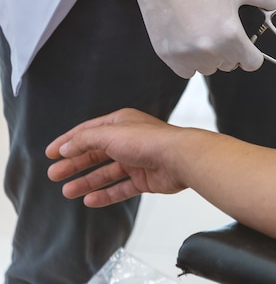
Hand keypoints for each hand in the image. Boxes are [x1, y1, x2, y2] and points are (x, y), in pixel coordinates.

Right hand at [46, 108, 189, 206]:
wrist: (178, 158)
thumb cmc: (148, 140)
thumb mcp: (108, 134)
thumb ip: (84, 140)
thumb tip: (66, 147)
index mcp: (121, 123)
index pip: (88, 131)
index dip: (68, 142)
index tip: (50, 153)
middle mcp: (128, 140)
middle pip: (95, 153)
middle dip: (74, 164)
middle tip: (54, 175)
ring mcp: (137, 160)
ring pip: (107, 172)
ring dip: (87, 181)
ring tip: (67, 191)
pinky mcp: (146, 179)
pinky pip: (122, 188)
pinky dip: (106, 194)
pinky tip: (90, 200)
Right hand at [122, 0, 275, 77]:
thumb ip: (272, 0)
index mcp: (230, 34)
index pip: (252, 63)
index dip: (250, 53)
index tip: (242, 41)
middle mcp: (209, 49)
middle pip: (229, 66)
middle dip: (228, 51)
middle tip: (216, 26)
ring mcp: (186, 54)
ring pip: (208, 70)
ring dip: (208, 57)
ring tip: (200, 30)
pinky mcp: (168, 56)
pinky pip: (187, 72)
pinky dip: (189, 61)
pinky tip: (186, 38)